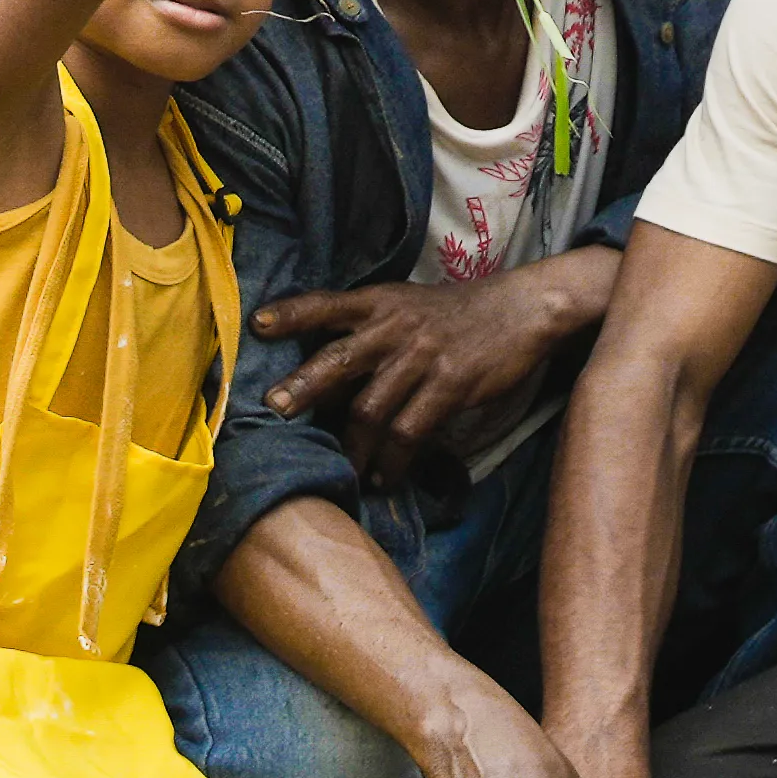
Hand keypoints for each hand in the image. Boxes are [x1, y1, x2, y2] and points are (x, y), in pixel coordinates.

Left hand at [267, 256, 601, 479]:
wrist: (519, 308)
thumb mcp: (405, 304)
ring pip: (371, 406)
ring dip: (351, 444)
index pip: (326, 303)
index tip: (256, 324)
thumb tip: (323, 370)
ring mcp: (422, 356)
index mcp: (379, 302)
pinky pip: (411, 429)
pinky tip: (384, 475)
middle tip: (274, 409)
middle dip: (304, 386)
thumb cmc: (454, 312)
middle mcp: (394, 326)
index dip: (292, 313)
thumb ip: (368, 327)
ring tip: (342, 469)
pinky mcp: (450, 384)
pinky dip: (393, 458)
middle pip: (339, 358)